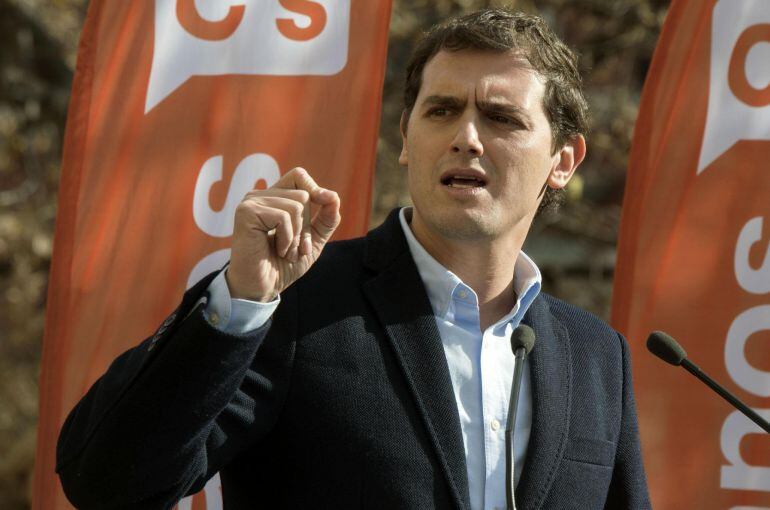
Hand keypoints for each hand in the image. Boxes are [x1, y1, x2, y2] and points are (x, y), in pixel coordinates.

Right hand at [225, 167, 340, 301]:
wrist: (264, 288)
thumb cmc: (284, 265)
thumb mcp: (313, 240)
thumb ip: (326, 219)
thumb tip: (333, 196)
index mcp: (274, 198)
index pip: (299, 176)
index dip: (314, 189)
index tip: (324, 204)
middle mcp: (261, 196)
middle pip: (303, 195)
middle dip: (306, 227)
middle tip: (294, 248)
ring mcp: (251, 202)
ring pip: (296, 206)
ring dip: (296, 236)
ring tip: (285, 251)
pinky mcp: (246, 212)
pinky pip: (283, 217)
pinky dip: (287, 239)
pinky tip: (277, 250)